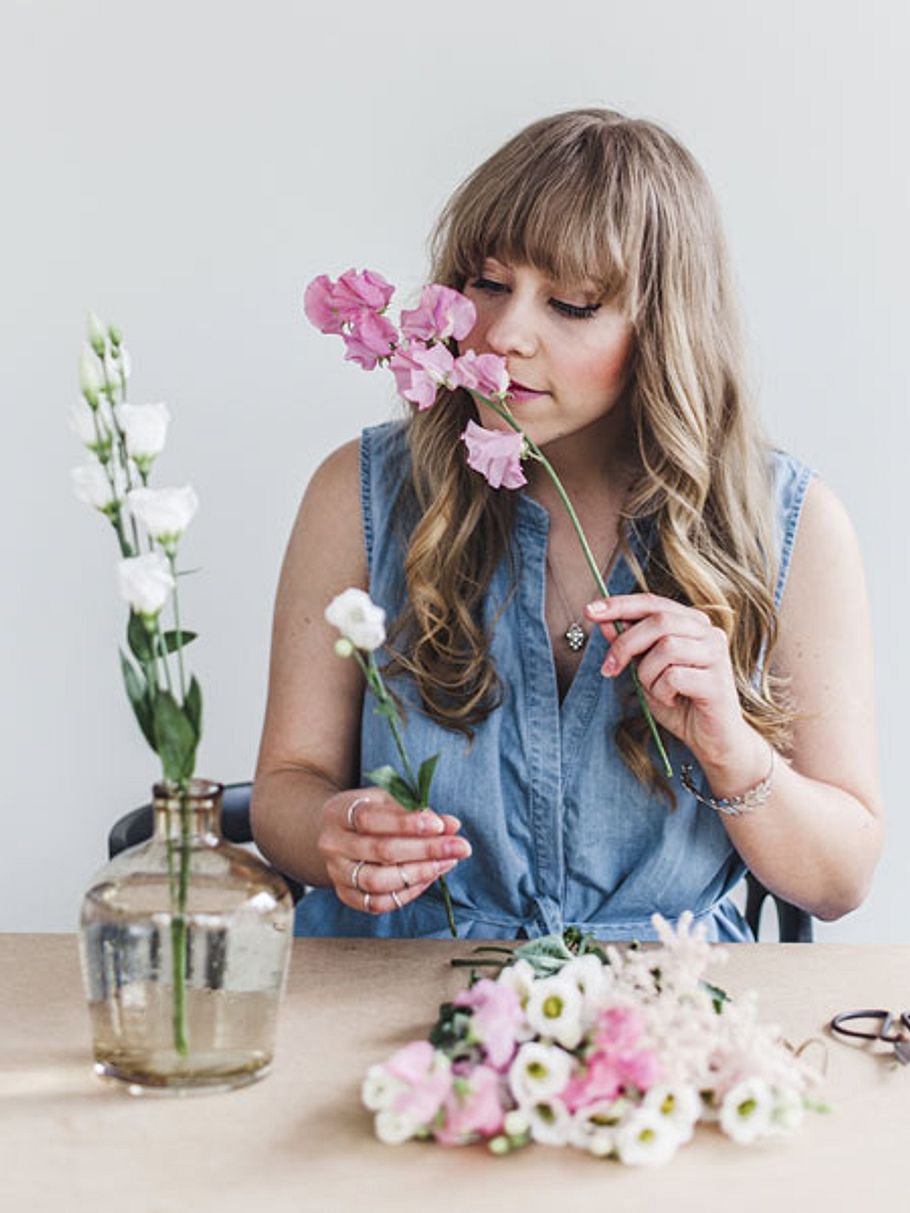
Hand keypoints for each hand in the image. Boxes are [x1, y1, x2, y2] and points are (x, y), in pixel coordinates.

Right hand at [316, 788, 470, 914]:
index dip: (407, 823)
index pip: (371, 819)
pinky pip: (377, 903)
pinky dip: (407, 893)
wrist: (337, 834)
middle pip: (380, 851)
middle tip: (460, 847)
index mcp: (338, 812)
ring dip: (420, 873)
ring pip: (378, 881)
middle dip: (426, 850)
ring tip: (446, 863)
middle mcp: (332, 844)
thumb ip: (418, 811)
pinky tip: (428, 877)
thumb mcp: (388, 800)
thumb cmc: (369, 812)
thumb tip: (451, 826)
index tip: (440, 826)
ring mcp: (336, 873)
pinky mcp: (345, 895)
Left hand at [585, 593, 754, 769]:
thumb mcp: (646, 670)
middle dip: (626, 643)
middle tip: (609, 668)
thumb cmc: (680, 702)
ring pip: (667, 647)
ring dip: (647, 673)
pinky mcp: (717, 681)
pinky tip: (672, 700)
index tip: (589, 611)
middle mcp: (708, 632)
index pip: (652, 602)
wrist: (711, 739)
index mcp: (691, 623)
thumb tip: (605, 623)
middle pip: (658, 620)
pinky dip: (662, 691)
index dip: (619, 604)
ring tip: (655, 690)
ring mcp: (716, 654)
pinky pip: (674, 676)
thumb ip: (630, 645)